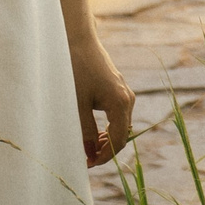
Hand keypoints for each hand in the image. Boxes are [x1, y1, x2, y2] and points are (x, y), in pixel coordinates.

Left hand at [73, 40, 134, 165]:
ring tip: (87, 148)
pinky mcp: (117, 88)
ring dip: (106, 139)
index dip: (104, 157)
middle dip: (106, 150)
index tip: (87, 165)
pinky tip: (93, 132)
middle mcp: (127, 99)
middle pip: (122, 135)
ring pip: (120, 125)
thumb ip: (85, 131)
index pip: (118, 141)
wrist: (77, 40)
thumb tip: (90, 154)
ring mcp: (124, 92)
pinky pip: (117, 115)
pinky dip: (107, 127)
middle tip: (85, 159)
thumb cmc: (76, 70)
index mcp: (120, 104)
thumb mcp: (77, 105)